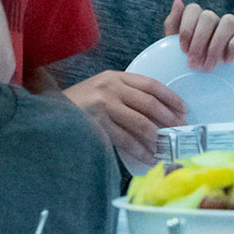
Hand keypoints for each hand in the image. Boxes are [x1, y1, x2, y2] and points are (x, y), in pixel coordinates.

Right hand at [65, 70, 187, 165]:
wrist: (50, 113)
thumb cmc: (80, 104)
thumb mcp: (102, 90)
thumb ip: (125, 95)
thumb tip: (159, 115)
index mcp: (115, 77)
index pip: (151, 85)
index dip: (171, 98)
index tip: (183, 110)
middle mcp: (110, 88)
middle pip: (149, 104)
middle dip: (169, 120)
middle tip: (180, 132)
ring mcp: (103, 106)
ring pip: (140, 123)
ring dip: (157, 138)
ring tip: (166, 148)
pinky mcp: (96, 124)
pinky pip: (125, 140)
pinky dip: (140, 150)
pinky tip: (148, 157)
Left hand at [164, 0, 233, 71]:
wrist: (219, 91)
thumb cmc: (196, 70)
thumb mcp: (177, 52)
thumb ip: (173, 26)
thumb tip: (177, 0)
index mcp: (199, 22)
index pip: (193, 10)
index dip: (186, 28)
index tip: (182, 51)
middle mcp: (217, 22)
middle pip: (208, 16)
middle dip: (199, 41)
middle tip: (194, 65)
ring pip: (228, 21)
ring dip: (216, 45)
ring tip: (209, 67)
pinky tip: (227, 61)